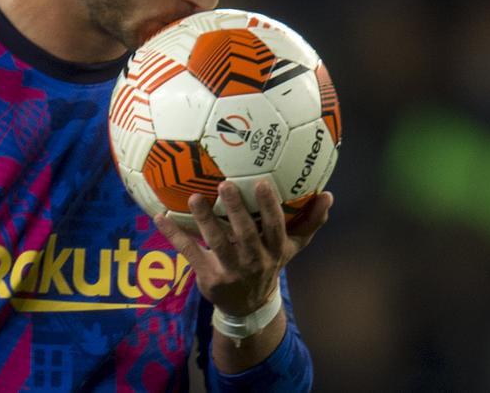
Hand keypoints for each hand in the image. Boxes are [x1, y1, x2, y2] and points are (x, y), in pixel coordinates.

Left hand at [154, 179, 332, 316]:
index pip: (275, 228)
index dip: (269, 207)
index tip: (262, 183)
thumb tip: (328, 195)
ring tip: (195, 197)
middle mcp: (254, 261)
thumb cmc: (269, 264)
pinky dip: (175, 235)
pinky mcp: (208, 277)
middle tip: (226, 184)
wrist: (248, 306)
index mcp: (275, 251)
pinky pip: (190, 253)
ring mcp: (230, 271)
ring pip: (216, 243)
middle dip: (236, 210)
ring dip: (204, 220)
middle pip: (245, 235)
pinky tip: (161, 216)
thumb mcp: (292, 248)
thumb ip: (311, 222)